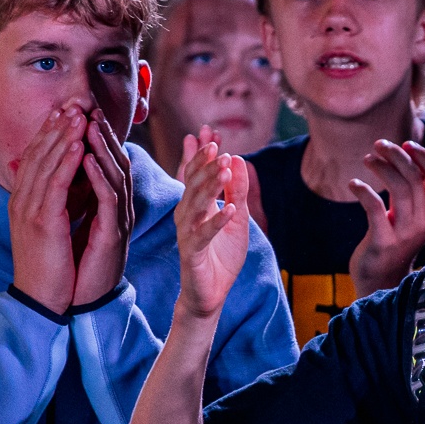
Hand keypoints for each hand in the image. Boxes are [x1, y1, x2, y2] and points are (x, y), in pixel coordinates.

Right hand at [8, 106, 87, 313]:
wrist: (41, 301)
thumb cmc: (51, 267)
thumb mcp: (53, 227)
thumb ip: (59, 201)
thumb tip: (75, 177)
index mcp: (23, 201)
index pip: (35, 158)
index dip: (49, 133)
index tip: (64, 112)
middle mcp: (21, 200)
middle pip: (38, 153)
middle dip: (56, 127)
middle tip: (72, 103)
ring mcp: (29, 210)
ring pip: (46, 163)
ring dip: (63, 136)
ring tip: (78, 114)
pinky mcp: (42, 222)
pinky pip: (55, 184)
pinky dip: (66, 161)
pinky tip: (78, 144)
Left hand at [70, 111, 135, 309]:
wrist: (69, 301)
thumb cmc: (68, 264)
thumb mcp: (67, 221)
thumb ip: (71, 195)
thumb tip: (58, 168)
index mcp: (105, 204)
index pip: (103, 161)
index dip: (93, 136)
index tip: (77, 112)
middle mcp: (116, 208)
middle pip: (114, 161)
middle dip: (101, 133)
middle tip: (88, 107)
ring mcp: (118, 221)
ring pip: (115, 175)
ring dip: (102, 148)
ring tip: (89, 124)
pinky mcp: (114, 235)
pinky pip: (110, 200)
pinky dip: (100, 177)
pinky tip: (89, 159)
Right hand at [174, 127, 252, 321]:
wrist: (212, 293)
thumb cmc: (222, 255)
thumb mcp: (238, 218)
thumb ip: (237, 190)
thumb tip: (237, 159)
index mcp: (196, 205)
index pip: (195, 173)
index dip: (201, 152)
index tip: (209, 130)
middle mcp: (187, 215)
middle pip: (193, 184)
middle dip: (205, 163)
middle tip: (216, 144)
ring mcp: (187, 233)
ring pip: (196, 205)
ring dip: (210, 187)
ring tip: (224, 169)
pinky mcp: (192, 253)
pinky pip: (204, 234)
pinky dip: (217, 221)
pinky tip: (230, 209)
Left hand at [348, 140, 424, 295]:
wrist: (383, 281)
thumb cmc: (395, 241)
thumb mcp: (412, 217)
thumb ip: (415, 192)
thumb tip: (408, 154)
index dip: (424, 156)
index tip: (407, 143)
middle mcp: (424, 222)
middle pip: (415, 178)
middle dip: (396, 155)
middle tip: (378, 144)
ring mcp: (405, 233)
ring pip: (398, 188)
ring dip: (380, 168)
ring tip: (367, 160)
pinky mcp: (383, 242)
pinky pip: (374, 208)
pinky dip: (363, 190)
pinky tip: (353, 183)